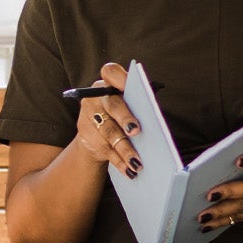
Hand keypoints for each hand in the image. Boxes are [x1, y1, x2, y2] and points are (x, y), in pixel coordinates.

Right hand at [74, 62, 140, 177]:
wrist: (95, 137)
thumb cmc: (120, 117)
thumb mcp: (127, 106)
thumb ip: (138, 105)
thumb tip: (156, 119)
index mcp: (108, 83)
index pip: (110, 72)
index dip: (120, 77)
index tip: (130, 86)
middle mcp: (96, 97)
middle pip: (112, 106)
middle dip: (125, 119)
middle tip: (136, 131)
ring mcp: (88, 116)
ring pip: (109, 133)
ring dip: (125, 149)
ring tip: (138, 163)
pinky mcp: (86, 136)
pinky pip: (105, 150)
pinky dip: (119, 162)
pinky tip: (130, 170)